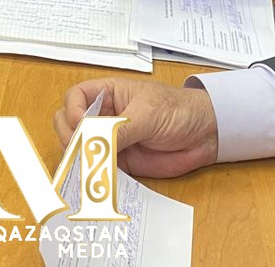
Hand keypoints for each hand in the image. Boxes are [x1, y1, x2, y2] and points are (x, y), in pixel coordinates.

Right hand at [53, 78, 217, 177]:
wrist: (205, 134)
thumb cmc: (178, 110)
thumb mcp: (148, 114)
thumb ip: (121, 128)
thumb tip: (95, 143)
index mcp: (109, 93)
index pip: (75, 97)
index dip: (72, 110)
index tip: (81, 124)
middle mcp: (105, 115)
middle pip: (69, 123)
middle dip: (70, 136)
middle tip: (82, 150)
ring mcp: (110, 140)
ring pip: (80, 148)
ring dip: (78, 158)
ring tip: (86, 168)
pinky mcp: (120, 162)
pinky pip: (99, 168)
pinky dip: (93, 175)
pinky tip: (95, 180)